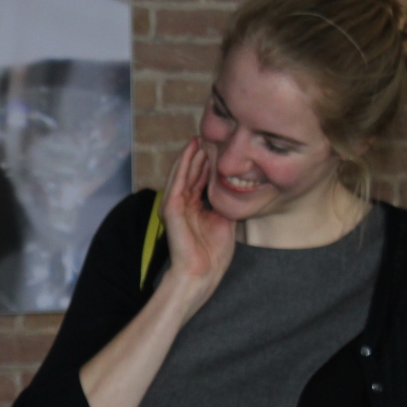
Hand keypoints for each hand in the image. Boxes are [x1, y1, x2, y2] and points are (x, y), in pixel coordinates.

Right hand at [161, 137, 236, 318]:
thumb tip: (236, 186)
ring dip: (190, 155)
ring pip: (183, 173)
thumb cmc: (213, 255)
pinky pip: (178, 180)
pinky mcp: (170, 208)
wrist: (201, 273)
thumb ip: (226, 203)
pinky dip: (183, 164)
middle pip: (191, 173)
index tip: (220, 146)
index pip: (200, 180)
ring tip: (199, 137)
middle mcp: (182, 204)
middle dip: (200, 155)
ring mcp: (174, 205)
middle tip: (210, 134)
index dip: (209, 163)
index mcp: (194, 208)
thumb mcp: (226, 222)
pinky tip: (190, 150)